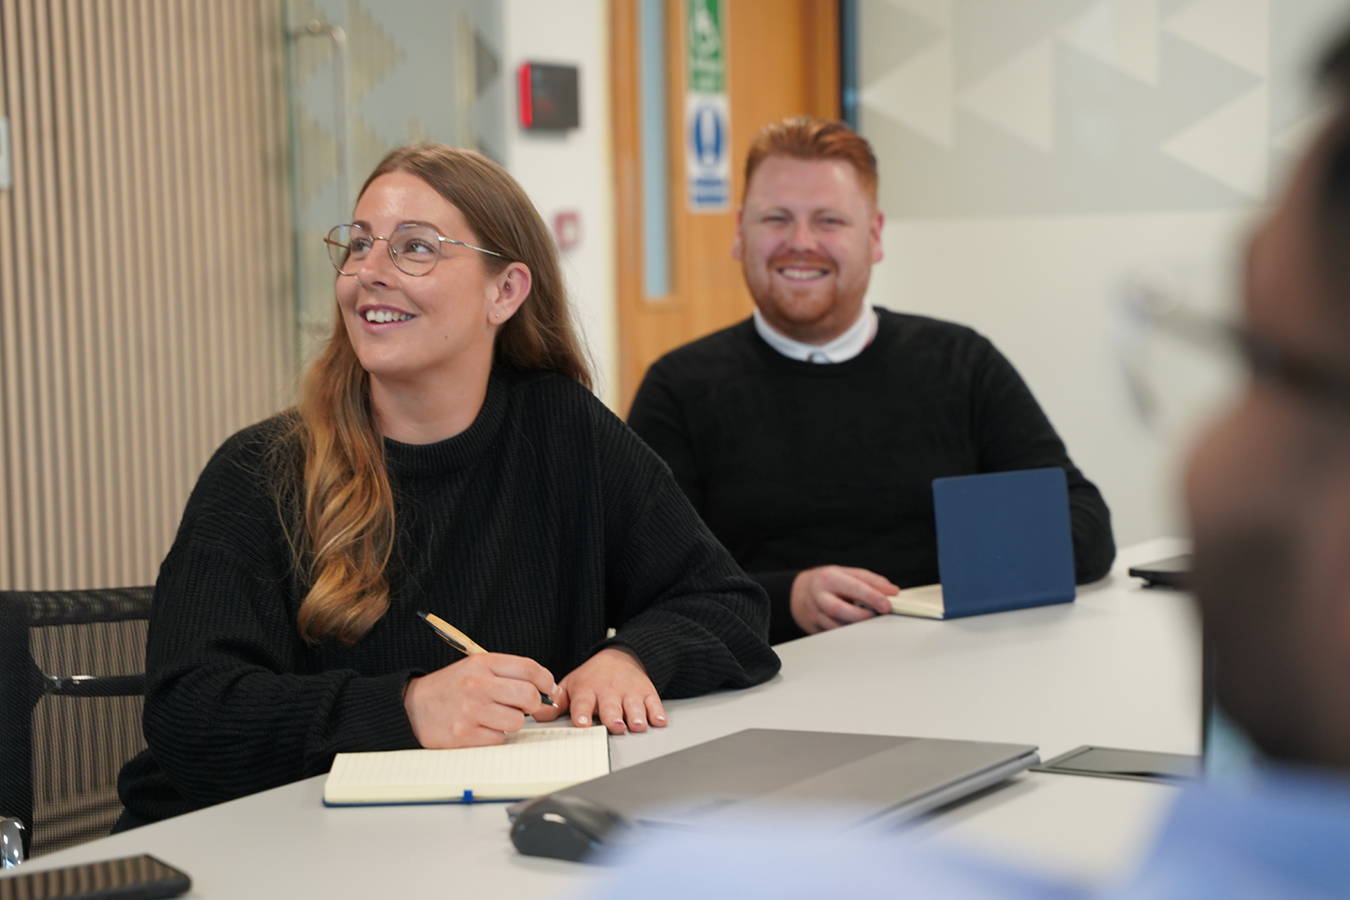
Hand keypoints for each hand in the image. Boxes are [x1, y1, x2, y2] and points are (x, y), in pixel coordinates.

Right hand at [403, 653, 557, 748]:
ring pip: (516, 721)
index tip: (548, 689)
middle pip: (528, 696)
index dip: (546, 680)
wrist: (411, 707)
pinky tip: (480, 729)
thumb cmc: (449, 688)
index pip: (529, 668)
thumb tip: (544, 690)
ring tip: (495, 717)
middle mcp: (478, 685)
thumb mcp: (475, 668)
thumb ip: (507, 674)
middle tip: (526, 708)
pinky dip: (494, 737)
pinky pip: (498, 739)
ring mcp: (471, 711)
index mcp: (482, 664)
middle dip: (534, 704)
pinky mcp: (464, 735)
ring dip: (512, 723)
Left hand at [533, 647, 667, 734]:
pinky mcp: (647, 692)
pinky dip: (657, 712)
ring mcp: (630, 692)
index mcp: (588, 689)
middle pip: (611, 707)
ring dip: (636, 715)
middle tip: (615, 726)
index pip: (583, 702)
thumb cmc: (592, 678)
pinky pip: (654, 702)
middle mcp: (609, 691)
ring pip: (634, 706)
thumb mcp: (571, 686)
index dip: (582, 713)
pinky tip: (658, 720)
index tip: (581, 722)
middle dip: (613, 717)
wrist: (620, 656)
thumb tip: (536, 716)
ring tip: (636, 725)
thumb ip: (556, 704)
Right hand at [790, 565, 897, 633]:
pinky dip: (847, 635)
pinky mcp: (813, 628)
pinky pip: (832, 635)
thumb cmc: (828, 581)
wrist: (799, 591)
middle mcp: (819, 595)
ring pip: (836, 626)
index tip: (887, 605)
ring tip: (869, 624)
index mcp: (829, 578)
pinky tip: (856, 631)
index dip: (872, 596)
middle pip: (840, 609)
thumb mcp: (847, 573)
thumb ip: (870, 580)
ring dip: (855, 628)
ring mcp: (814, 613)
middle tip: (878, 616)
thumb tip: (892, 591)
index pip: (853, 587)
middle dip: (862, 615)